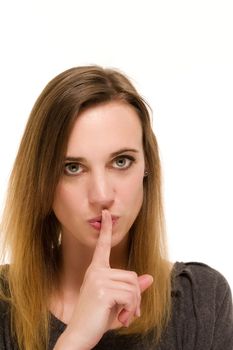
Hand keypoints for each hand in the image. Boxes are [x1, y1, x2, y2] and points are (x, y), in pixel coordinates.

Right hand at [55, 210, 153, 348]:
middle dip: (136, 297)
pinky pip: (131, 295)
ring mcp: (98, 279)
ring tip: (124, 316)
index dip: (106, 229)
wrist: (80, 335)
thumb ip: (133, 289)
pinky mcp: (102, 289)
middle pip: (132, 276)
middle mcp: (96, 271)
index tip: (106, 213)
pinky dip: (132, 309)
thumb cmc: (96, 318)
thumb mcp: (117, 301)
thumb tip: (150, 277)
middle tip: (130, 312)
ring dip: (135, 305)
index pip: (103, 246)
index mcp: (96, 270)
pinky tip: (122, 318)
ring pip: (133, 286)